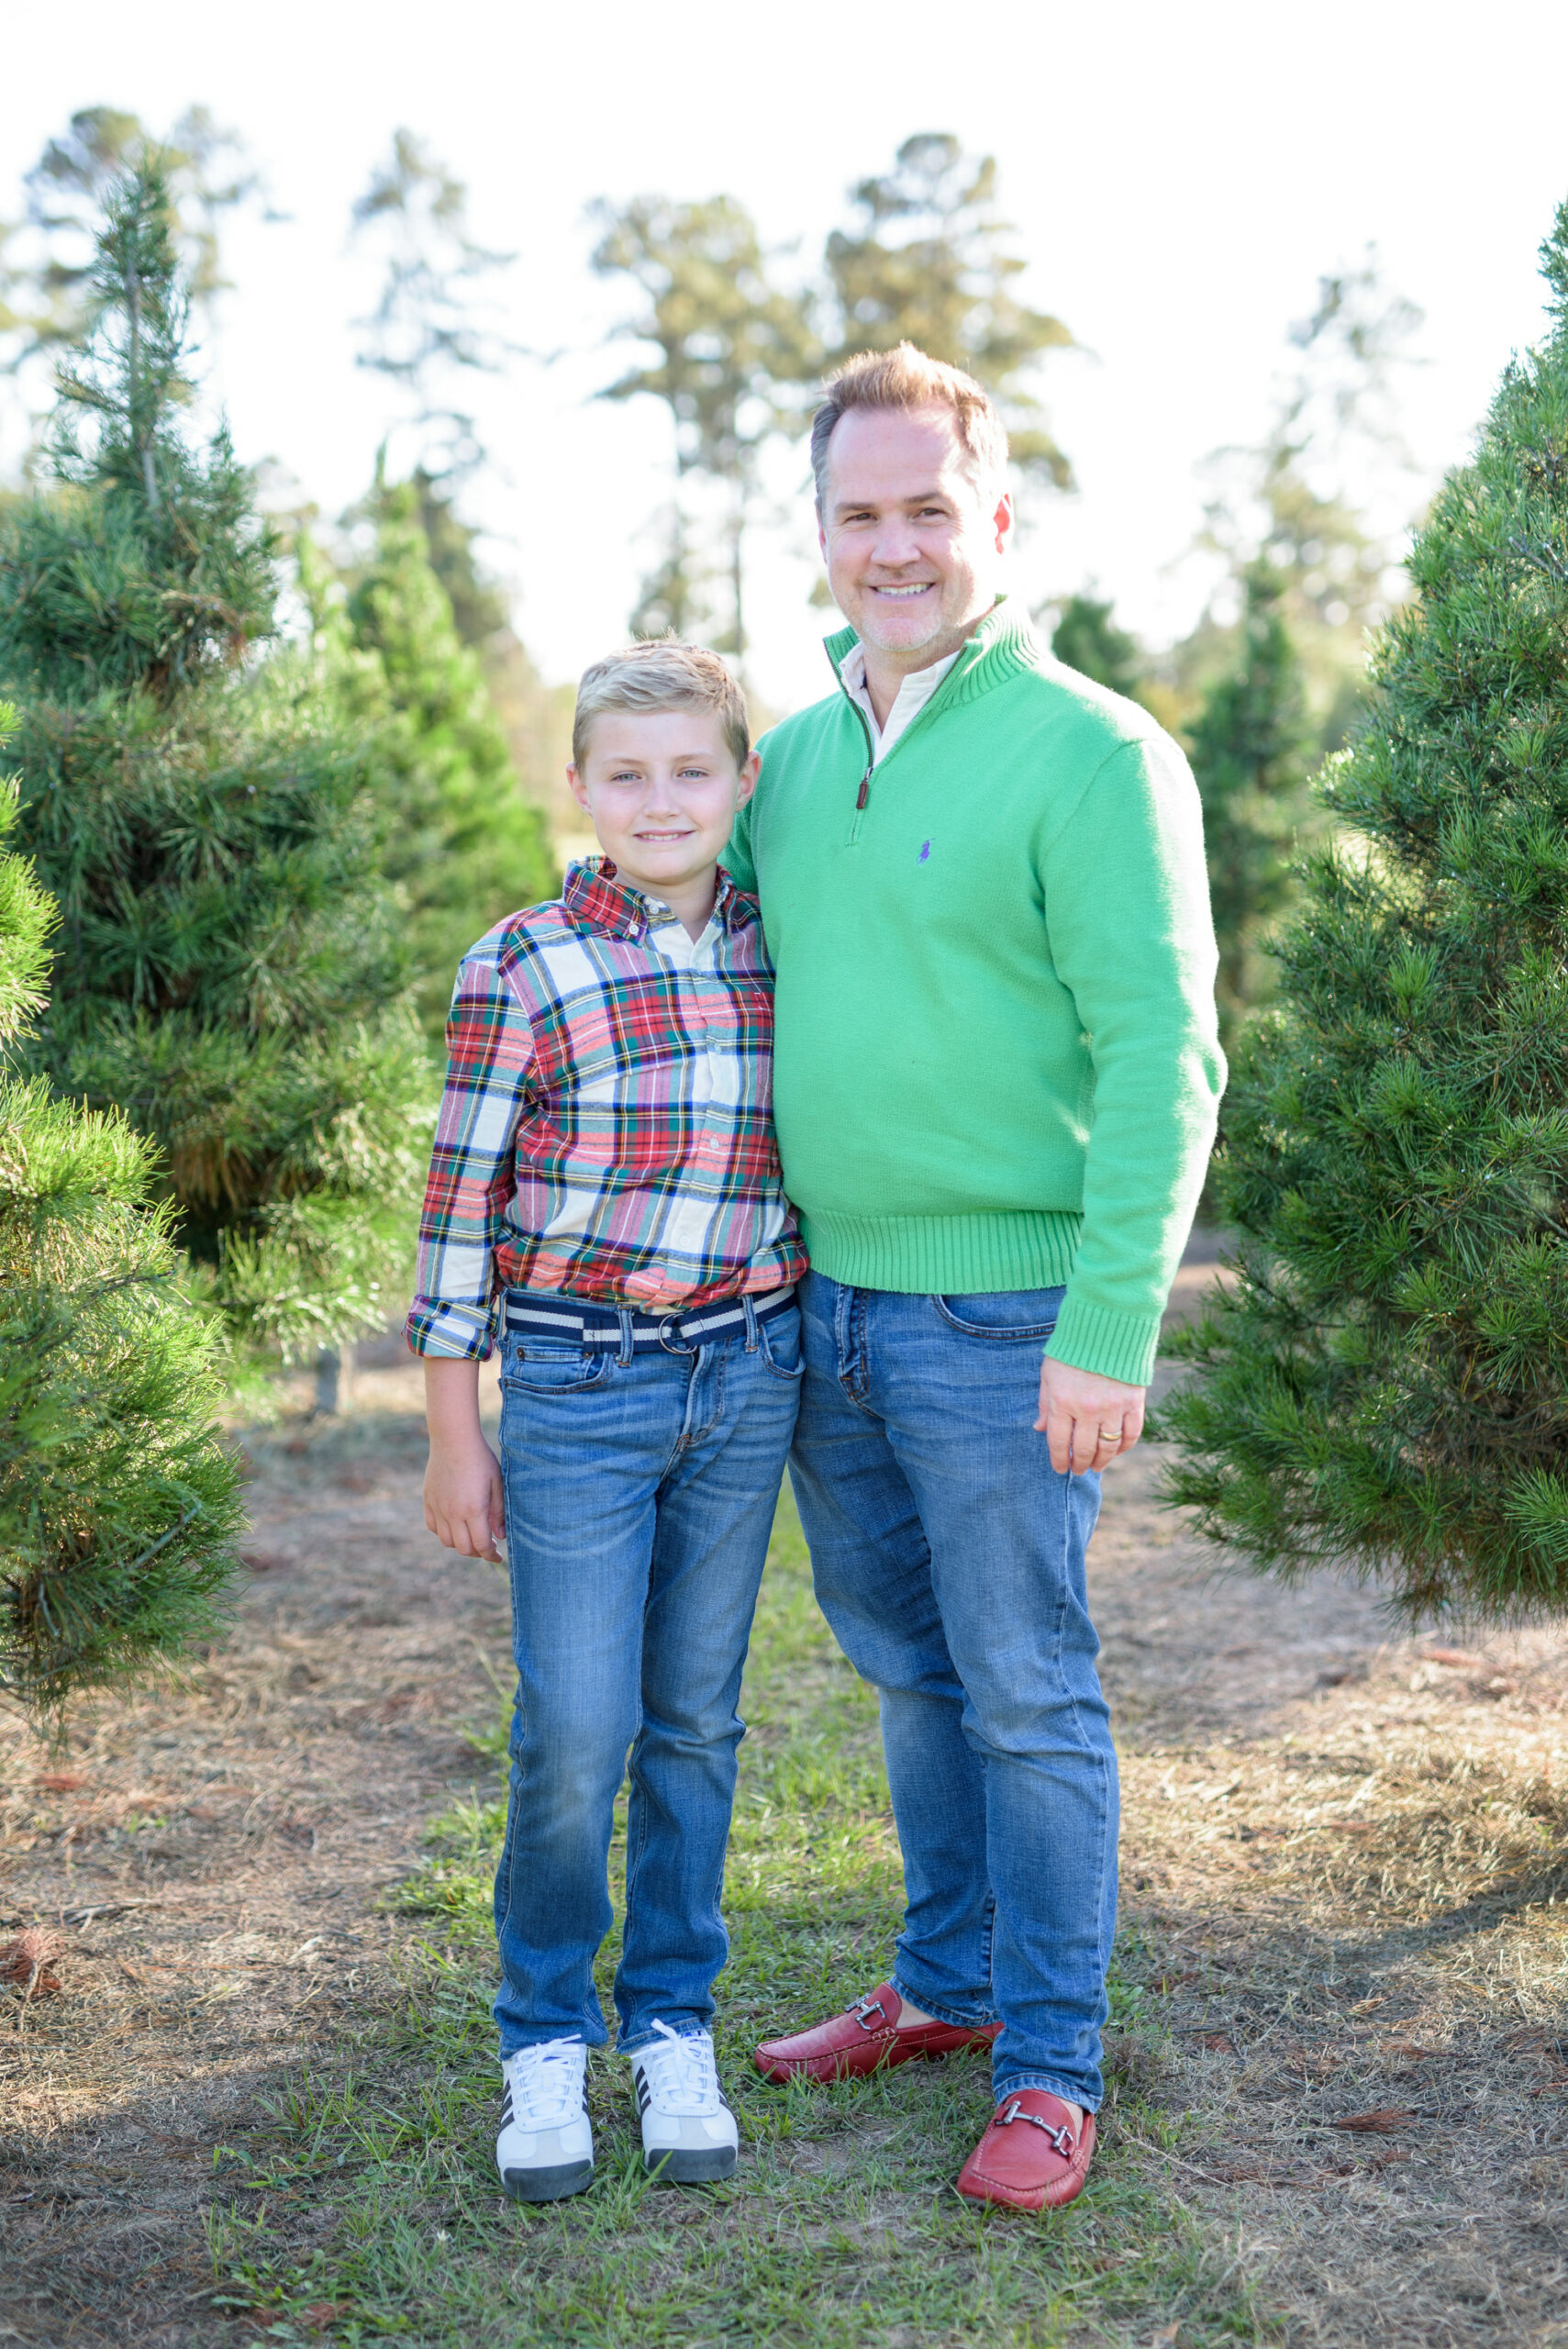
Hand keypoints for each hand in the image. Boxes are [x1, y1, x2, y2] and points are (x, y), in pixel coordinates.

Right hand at [424, 1434, 505, 1562]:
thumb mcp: (497, 1483)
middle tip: (488, 1546)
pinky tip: (455, 1525)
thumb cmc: (481, 1459)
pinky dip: (444, 1533)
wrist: (453, 1439)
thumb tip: (501, 1536)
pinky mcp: (428, 1501)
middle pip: (464, 1548)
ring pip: (447, 1541)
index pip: (481, 1545)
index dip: (491, 1555)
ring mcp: (438, 1508)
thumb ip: (499, 1512)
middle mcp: (452, 1513)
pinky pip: (433, 1527)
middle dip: (478, 1552)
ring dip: (461, 1544)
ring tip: (472, 1536)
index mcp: (473, 1510)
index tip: (499, 1557)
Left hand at [1035, 1358, 1146, 1476]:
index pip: (1059, 1442)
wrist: (1107, 1326)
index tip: (1060, 1468)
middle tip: (1079, 1470)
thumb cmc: (1073, 1349)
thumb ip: (1044, 1403)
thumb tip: (1039, 1429)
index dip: (1059, 1460)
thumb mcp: (1049, 1372)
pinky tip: (1117, 1450)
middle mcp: (1086, 1409)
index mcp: (1062, 1402)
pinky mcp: (1134, 1403)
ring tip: (1096, 1466)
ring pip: (1107, 1447)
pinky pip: (1131, 1434)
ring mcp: (1112, 1407)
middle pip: (1083, 1449)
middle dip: (1079, 1464)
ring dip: (1101, 1461)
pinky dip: (1124, 1447)